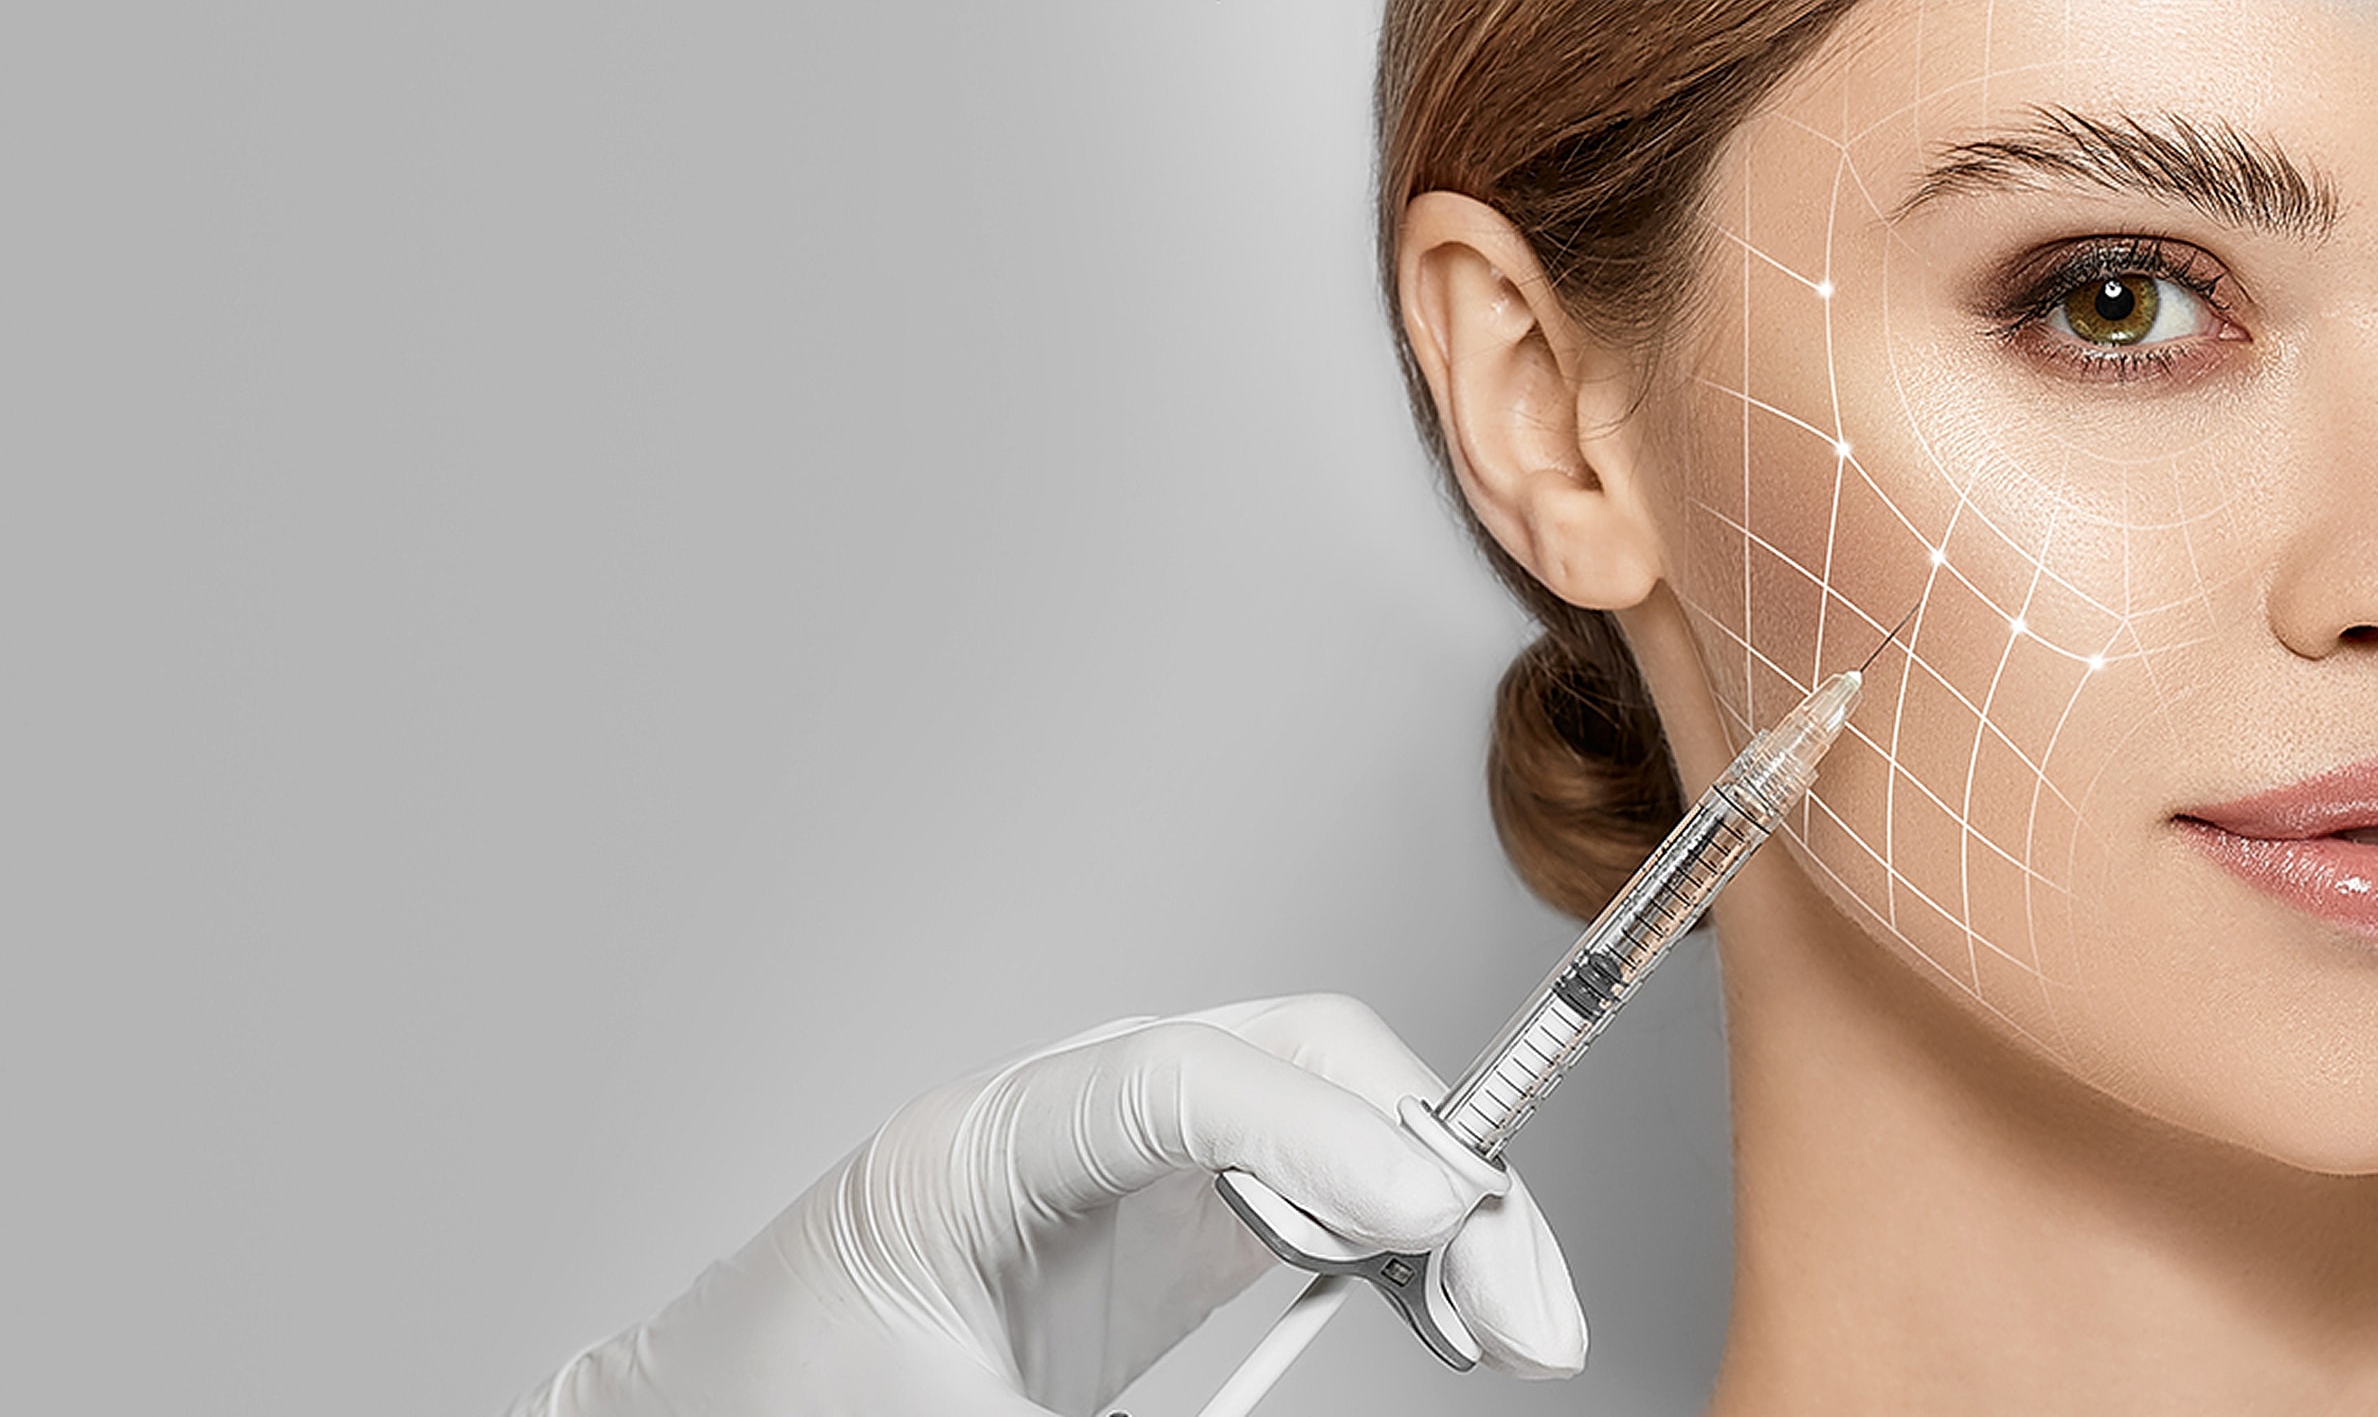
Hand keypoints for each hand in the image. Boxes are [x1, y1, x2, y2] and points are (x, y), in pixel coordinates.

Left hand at [510, 994, 1585, 1415]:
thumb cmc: (791, 1410)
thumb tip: (1316, 1381)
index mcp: (969, 1150)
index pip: (1168, 1081)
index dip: (1315, 1137)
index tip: (1433, 1226)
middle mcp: (1058, 1119)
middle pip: (1278, 1058)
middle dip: (1421, 1157)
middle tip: (1523, 1307)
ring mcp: (1117, 1162)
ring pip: (1316, 1114)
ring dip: (1432, 1200)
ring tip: (1518, 1322)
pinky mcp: (1157, 1222)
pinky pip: (1306, 1194)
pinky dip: (1398, 1239)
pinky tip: (1455, 1308)